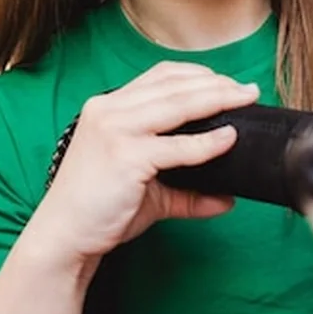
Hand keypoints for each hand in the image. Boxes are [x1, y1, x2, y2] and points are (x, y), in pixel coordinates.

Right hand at [28, 62, 259, 263]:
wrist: (63, 238)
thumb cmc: (100, 210)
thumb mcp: (149, 192)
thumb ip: (188, 191)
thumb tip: (227, 198)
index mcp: (110, 107)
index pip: (161, 76)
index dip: (198, 75)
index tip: (228, 83)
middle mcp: (110, 110)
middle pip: (175, 85)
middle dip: (218, 85)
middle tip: (249, 91)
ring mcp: (116, 130)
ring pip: (179, 104)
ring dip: (218, 99)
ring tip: (245, 102)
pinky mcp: (125, 156)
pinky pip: (176, 144)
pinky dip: (207, 141)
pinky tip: (228, 139)